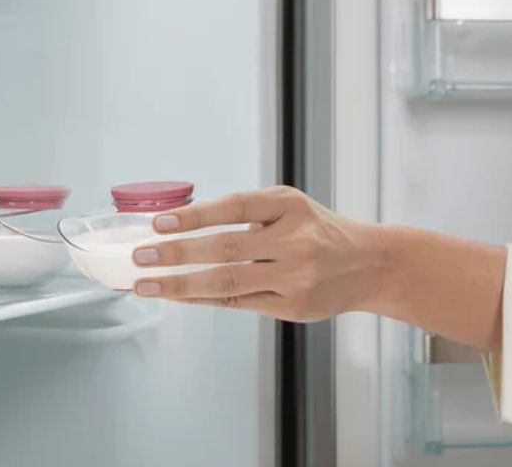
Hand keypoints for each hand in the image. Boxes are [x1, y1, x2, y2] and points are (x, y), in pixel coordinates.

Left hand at [130, 185, 384, 321]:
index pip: (236, 206)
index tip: (160, 222)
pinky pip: (238, 303)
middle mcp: (293, 239)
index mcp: (290, 205)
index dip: (196, 214)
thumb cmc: (320, 231)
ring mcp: (294, 276)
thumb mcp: (292, 208)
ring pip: (227, 282)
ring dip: (181, 284)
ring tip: (148, 284)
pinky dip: (204, 299)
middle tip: (141, 256)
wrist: (369, 264)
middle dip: (177, 252)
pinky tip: (181, 296)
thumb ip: (250, 214)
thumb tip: (186, 225)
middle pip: (226, 247)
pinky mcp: (291, 306)